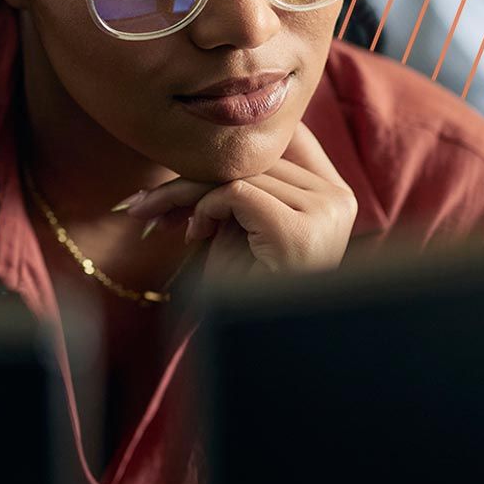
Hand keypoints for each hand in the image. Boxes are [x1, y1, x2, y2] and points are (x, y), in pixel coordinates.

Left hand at [119, 123, 356, 272]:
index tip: (187, 160)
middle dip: (193, 173)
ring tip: (163, 219)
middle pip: (256, 155)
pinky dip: (205, 210)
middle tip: (145, 197)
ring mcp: (325, 211)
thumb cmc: (247, 290)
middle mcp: (338, 198)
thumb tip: (194, 140)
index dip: (235, 143)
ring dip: (188, 194)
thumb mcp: (243, 226)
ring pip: (239, 172)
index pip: (288, 136)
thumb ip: (237, 185)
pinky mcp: (299, 228)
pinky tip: (196, 235)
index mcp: (335, 195)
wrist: (262, 347)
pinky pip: (235, 193)